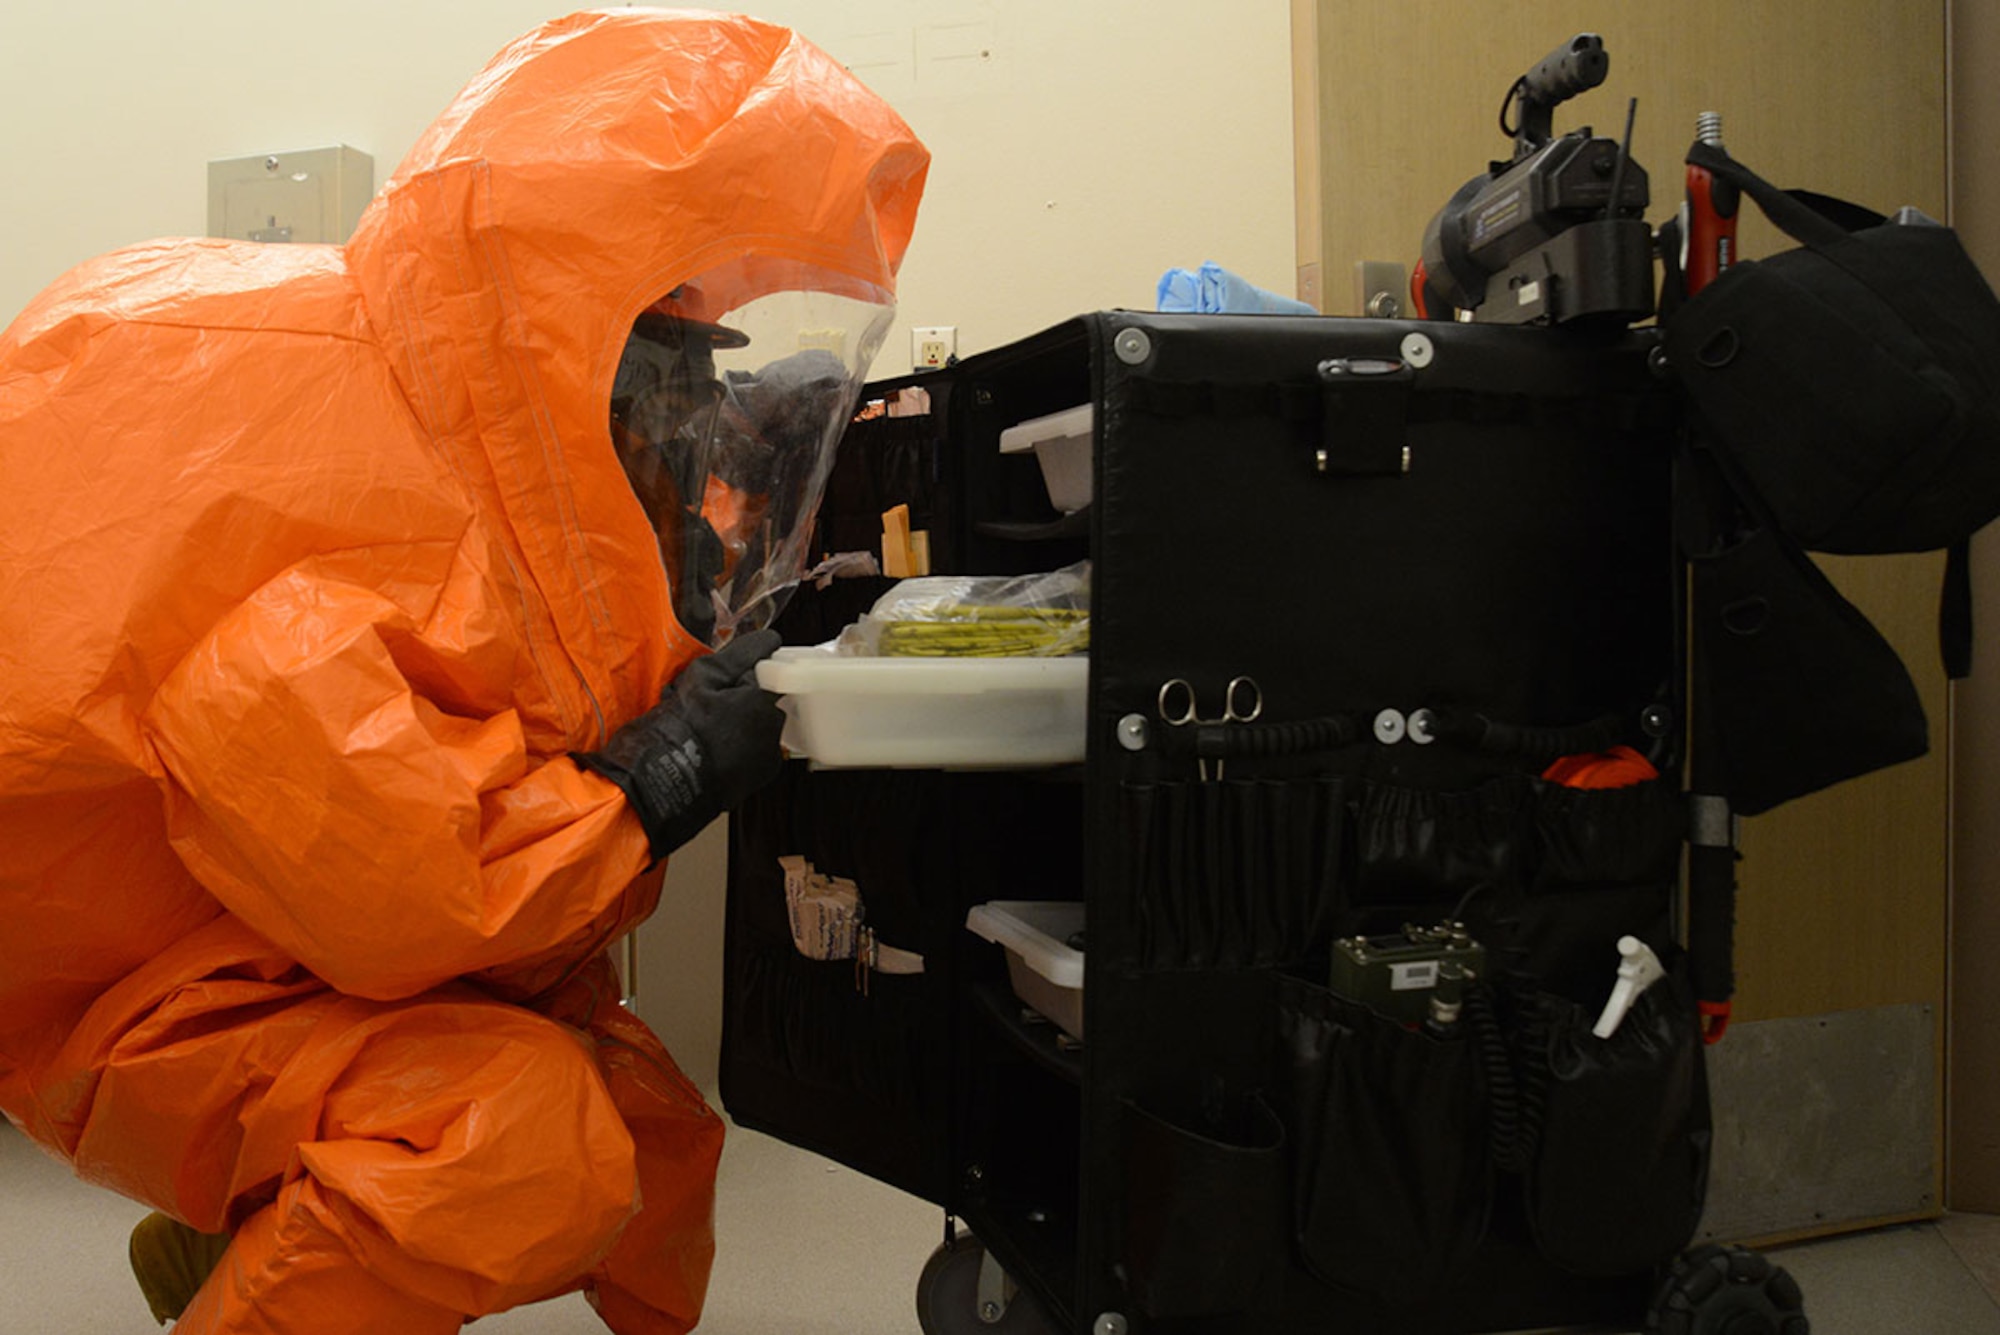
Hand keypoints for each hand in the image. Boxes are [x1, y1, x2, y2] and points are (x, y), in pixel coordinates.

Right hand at [576, 629, 784, 858]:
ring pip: (755, 726)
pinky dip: (736, 749)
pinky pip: (752, 752)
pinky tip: (709, 751)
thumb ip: (741, 655)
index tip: (722, 681)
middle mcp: (775, 728)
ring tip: (702, 731)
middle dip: (740, 699)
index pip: (770, 672)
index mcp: (765, 699)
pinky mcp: (759, 778)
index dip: (744, 673)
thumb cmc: (678, 729)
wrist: (661, 786)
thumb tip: (770, 640)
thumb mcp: (703, 676)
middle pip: (762, 700)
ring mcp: (768, 755)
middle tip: (704, 706)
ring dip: (737, 724)